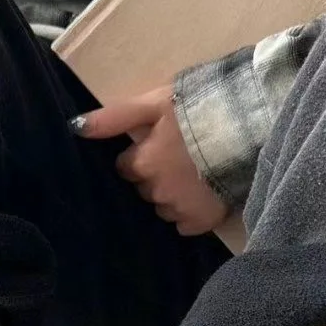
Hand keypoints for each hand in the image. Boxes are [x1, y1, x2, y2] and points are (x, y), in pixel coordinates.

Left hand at [72, 86, 230, 235]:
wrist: (250, 123)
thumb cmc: (200, 106)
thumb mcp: (155, 102)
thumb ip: (114, 117)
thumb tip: (75, 127)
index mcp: (142, 163)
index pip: (126, 167)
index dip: (140, 156)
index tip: (157, 145)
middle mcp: (156, 191)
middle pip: (145, 189)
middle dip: (155, 176)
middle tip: (181, 157)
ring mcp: (178, 209)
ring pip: (164, 207)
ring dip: (173, 195)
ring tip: (195, 173)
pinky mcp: (201, 221)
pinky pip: (186, 224)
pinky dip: (191, 213)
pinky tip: (204, 193)